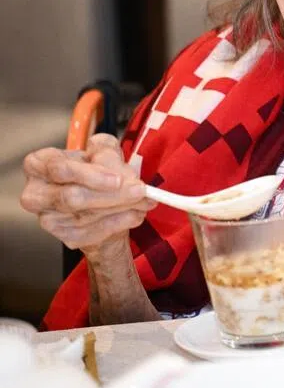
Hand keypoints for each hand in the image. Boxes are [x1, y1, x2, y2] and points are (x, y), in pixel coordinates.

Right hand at [21, 134, 153, 257]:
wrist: (101, 203)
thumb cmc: (97, 172)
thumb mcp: (104, 151)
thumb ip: (107, 151)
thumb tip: (115, 167)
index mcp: (39, 163)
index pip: (60, 170)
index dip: (90, 176)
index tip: (118, 179)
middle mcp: (36, 193)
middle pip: (72, 197)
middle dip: (112, 195)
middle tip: (140, 191)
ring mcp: (47, 218)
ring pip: (86, 216)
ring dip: (122, 208)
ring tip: (144, 200)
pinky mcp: (64, 236)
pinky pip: (95, 232)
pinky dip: (120, 223)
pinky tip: (134, 214)